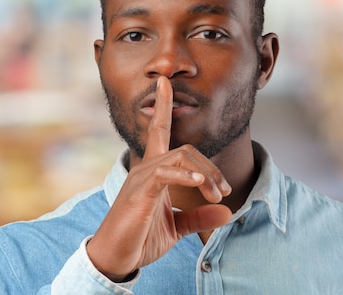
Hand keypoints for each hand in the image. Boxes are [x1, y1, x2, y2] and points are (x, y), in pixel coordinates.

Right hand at [86, 77, 231, 281]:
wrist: (116, 259)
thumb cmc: (140, 238)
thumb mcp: (177, 226)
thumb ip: (199, 216)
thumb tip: (227, 212)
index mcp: (154, 171)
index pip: (159, 131)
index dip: (162, 105)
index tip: (166, 83)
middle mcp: (146, 168)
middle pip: (186, 148)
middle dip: (211, 167)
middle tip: (225, 192)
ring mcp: (142, 177)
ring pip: (181, 156)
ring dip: (206, 174)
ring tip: (218, 195)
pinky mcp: (140, 191)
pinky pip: (166, 172)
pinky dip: (187, 175)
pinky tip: (201, 183)